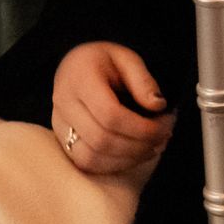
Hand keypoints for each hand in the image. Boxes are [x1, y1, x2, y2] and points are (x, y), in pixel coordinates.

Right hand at [51, 42, 175, 174]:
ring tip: (153, 148)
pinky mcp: (61, 140)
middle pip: (101, 139)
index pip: (109, 114)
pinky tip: (134, 155)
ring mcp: (59, 124)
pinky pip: (85, 162)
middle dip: (138, 145)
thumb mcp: (128, 59)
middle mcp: (64, 103)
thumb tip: (158, 106)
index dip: (140, 127)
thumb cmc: (104, 61)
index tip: (164, 125)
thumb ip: (143, 81)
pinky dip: (113, 165)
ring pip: (91, 156)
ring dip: (127, 159)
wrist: (75, 65)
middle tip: (164, 137)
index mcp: (80, 78)